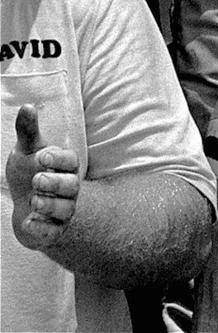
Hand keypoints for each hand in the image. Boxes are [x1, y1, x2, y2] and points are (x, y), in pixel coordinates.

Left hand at [5, 105, 79, 250]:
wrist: (25, 206)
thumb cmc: (30, 172)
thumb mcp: (27, 150)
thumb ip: (28, 130)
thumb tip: (27, 106)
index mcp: (66, 166)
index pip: (71, 161)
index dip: (59, 159)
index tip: (42, 156)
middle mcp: (69, 188)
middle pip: (72, 186)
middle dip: (55, 183)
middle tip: (36, 180)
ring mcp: (63, 211)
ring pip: (65, 209)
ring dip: (49, 205)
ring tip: (33, 200)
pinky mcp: (53, 231)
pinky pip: (53, 232)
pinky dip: (41, 228)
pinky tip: (28, 221)